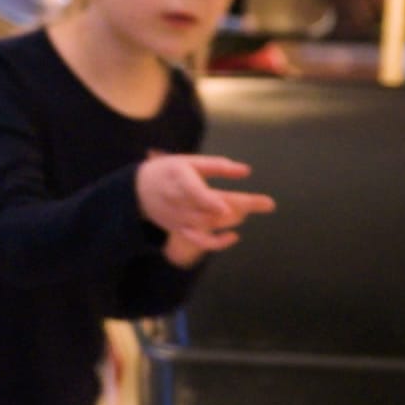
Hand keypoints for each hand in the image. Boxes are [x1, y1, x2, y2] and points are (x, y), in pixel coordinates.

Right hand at [137, 154, 274, 240]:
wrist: (138, 191)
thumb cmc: (168, 171)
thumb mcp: (188, 161)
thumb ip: (217, 166)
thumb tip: (246, 171)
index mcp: (179, 179)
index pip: (195, 193)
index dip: (210, 202)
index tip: (227, 207)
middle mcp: (178, 202)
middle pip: (210, 209)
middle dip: (240, 207)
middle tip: (266, 203)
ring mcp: (179, 218)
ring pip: (209, 224)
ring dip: (234, 218)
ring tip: (250, 208)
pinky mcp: (181, 229)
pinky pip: (200, 241)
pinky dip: (217, 243)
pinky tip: (234, 236)